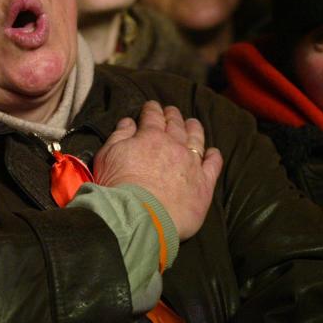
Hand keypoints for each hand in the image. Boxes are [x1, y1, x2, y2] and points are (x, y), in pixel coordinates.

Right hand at [93, 101, 222, 239]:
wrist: (139, 217)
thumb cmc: (118, 187)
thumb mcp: (108, 156)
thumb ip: (119, 136)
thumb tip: (129, 121)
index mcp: (150, 136)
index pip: (153, 116)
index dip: (152, 109)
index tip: (152, 106)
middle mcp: (174, 146)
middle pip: (176, 125)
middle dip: (173, 116)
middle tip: (171, 111)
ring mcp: (191, 164)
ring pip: (196, 139)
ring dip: (195, 129)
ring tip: (193, 123)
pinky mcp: (203, 184)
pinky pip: (213, 165)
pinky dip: (214, 156)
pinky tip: (213, 152)